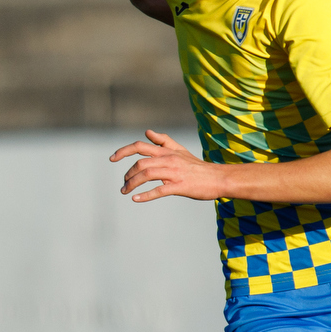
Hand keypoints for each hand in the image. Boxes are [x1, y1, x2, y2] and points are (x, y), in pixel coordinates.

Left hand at [110, 130, 224, 201]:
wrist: (218, 178)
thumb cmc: (196, 166)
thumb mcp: (180, 150)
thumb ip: (163, 141)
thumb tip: (147, 132)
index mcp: (167, 151)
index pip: (140, 146)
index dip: (123, 151)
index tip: (112, 158)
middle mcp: (168, 159)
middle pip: (140, 162)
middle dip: (127, 174)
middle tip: (124, 184)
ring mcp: (174, 173)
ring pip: (146, 174)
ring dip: (132, 184)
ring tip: (125, 191)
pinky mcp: (179, 186)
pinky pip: (159, 190)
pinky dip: (145, 195)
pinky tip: (135, 199)